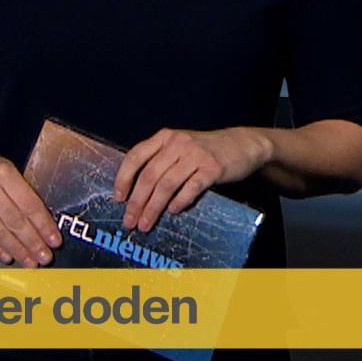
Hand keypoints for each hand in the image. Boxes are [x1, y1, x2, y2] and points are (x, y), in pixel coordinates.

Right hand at [0, 143, 61, 267]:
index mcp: (3, 172)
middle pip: (14, 221)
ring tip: (29, 261)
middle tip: (44, 257)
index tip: (54, 240)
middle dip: (32, 242)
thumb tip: (43, 225)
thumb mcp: (9, 170)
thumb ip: (24, 193)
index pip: (29, 204)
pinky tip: (8, 256)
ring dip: (16, 249)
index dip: (43, 225)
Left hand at [112, 127, 271, 232]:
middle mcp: (178, 143)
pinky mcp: (212, 168)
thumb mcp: (180, 146)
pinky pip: (190, 188)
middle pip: (149, 175)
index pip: (136, 156)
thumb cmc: (207, 150)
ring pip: (166, 185)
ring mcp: (196, 155)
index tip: (118, 198)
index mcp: (165, 137)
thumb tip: (136, 191)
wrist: (243, 144)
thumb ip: (160, 160)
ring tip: (146, 223)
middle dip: (136, 202)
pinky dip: (179, 202)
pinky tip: (173, 212)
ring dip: (153, 208)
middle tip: (130, 220)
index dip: (123, 178)